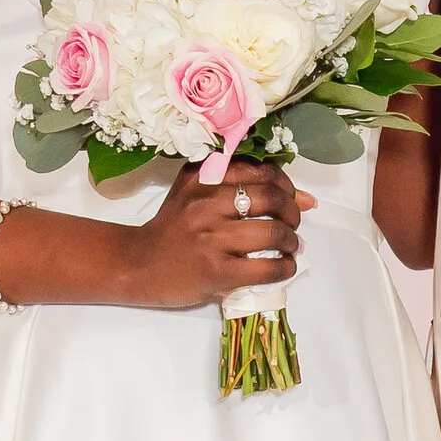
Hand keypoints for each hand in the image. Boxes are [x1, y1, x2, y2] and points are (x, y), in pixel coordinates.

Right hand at [121, 159, 314, 310]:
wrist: (138, 263)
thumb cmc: (172, 229)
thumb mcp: (195, 192)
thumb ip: (239, 185)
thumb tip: (303, 197)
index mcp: (203, 177)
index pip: (261, 170)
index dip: (287, 184)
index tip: (292, 197)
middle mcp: (206, 202)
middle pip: (272, 198)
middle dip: (293, 212)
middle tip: (293, 223)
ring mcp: (211, 237)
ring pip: (273, 232)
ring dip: (292, 241)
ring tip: (290, 246)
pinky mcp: (216, 270)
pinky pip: (266, 267)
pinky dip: (285, 268)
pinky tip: (284, 267)